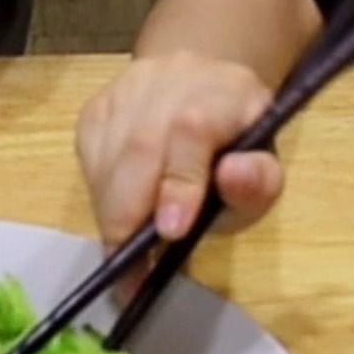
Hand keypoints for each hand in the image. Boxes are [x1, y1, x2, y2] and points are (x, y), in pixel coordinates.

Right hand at [77, 53, 282, 243]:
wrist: (203, 92)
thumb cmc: (236, 147)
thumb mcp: (264, 171)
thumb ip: (259, 182)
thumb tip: (233, 177)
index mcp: (227, 92)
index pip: (193, 131)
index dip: (180, 182)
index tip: (171, 234)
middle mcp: (171, 79)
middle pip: (139, 146)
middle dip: (130, 217)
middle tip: (132, 274)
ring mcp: (127, 89)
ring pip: (107, 157)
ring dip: (113, 214)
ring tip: (125, 258)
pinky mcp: (98, 106)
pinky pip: (90, 159)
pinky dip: (100, 198)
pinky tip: (119, 215)